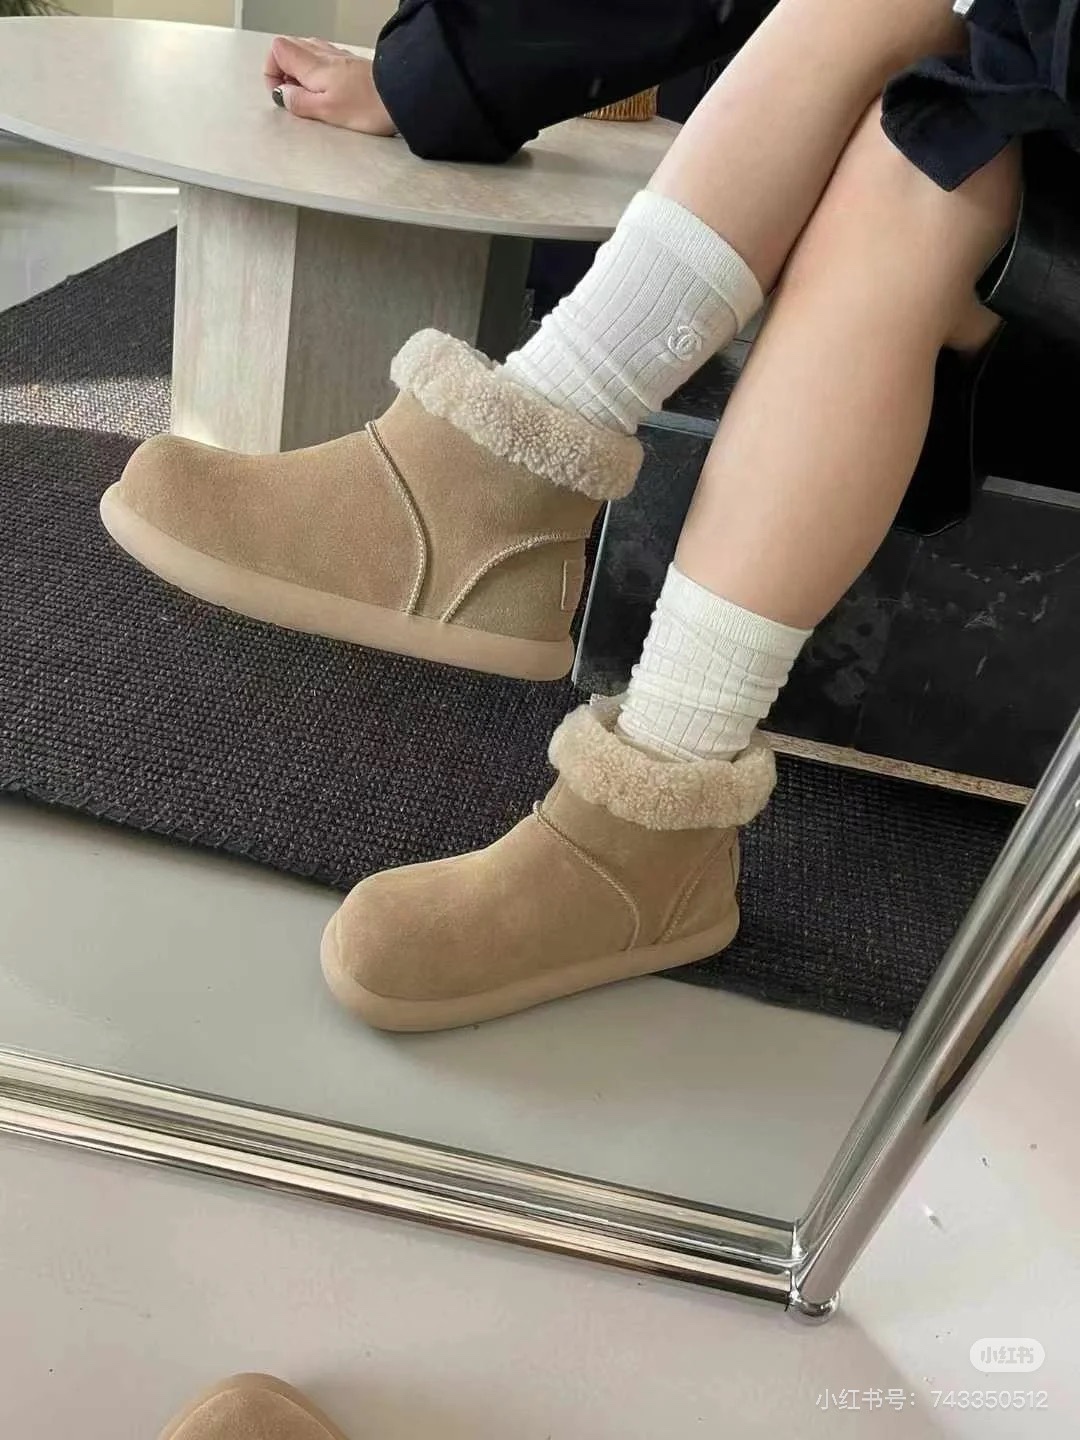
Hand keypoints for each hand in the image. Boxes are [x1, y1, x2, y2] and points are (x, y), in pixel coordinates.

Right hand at [263, 35, 395, 135]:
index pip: (277, 49)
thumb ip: (299, 102)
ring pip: (307, 53)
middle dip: (284, 71)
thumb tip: (283, 96)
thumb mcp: (326, 111)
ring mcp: (338, 57)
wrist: (401, 97)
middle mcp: (323, 54)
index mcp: (312, 64)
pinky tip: (328, 92)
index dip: (271, 71)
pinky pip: (325, 60)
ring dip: (300, 72)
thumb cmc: (368, 105)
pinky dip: (318, 73)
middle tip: (294, 97)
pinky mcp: (351, 65)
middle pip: (290, 47)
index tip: (281, 94)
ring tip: (311, 97)